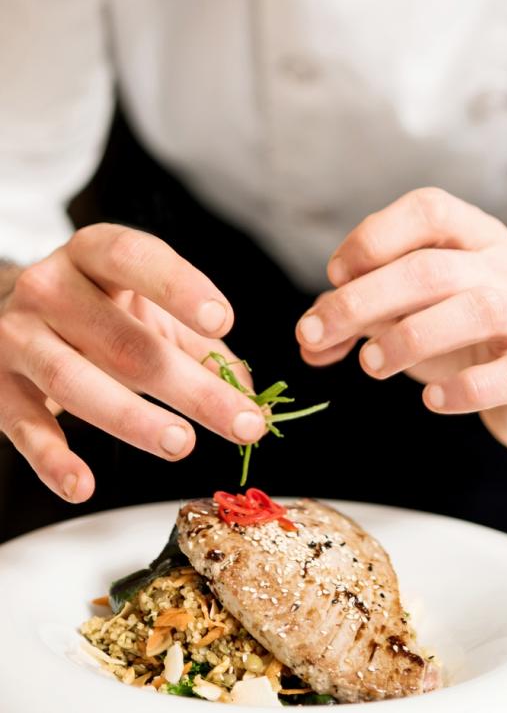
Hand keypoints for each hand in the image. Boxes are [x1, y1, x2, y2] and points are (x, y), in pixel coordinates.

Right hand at [0, 224, 265, 502]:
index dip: (180, 287)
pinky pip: (24, 427)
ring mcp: (17, 335)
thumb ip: (201, 343)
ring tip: (182, 444)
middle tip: (243, 423)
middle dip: (190, 387)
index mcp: (94, 253)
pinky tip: (83, 485)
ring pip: (75, 381)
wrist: (10, 313)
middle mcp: (51, 286)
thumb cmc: (98, 308)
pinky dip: (53, 460)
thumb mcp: (147, 307)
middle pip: (123, 340)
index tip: (222, 322)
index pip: (135, 257)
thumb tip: (252, 393)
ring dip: (132, 419)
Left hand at [296, 188, 506, 456]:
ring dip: (408, 338)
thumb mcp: (413, 312)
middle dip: (363, 300)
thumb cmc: (469, 336)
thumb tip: (308, 341)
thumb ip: (360, 317)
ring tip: (370, 365)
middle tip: (315, 334)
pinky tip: (433, 399)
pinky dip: (467, 388)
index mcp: (474, 235)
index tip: (335, 276)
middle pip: (432, 268)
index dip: (374, 238)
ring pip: (474, 309)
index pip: (428, 209)